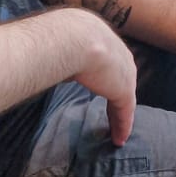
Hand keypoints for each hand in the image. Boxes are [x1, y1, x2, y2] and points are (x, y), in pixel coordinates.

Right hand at [73, 16, 137, 145]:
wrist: (74, 38)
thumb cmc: (61, 37)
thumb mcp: (63, 45)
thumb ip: (62, 56)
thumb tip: (50, 64)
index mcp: (104, 41)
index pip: (109, 63)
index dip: (106, 77)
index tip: (103, 88)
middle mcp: (119, 55)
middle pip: (121, 79)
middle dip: (118, 95)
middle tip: (114, 113)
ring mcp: (124, 73)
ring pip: (124, 98)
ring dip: (120, 115)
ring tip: (118, 132)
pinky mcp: (124, 90)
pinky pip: (124, 112)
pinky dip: (122, 125)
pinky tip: (119, 139)